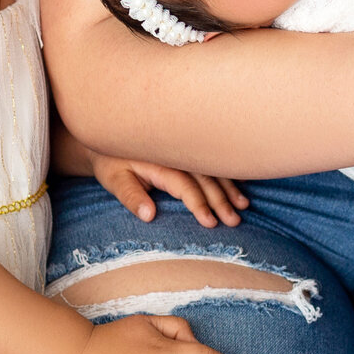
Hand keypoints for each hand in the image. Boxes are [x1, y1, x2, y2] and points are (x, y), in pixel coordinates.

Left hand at [92, 153, 247, 227]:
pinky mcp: (187, 151)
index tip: (211, 222)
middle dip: (222, 200)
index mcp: (161, 161)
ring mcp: (184, 151)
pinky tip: (241, 184)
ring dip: (230, 187)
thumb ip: (131, 196)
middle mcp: (177, 154)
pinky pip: (211, 162)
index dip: (199, 203)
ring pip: (212, 169)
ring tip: (244, 205)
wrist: (109, 131)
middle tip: (234, 220)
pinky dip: (226, 174)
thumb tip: (149, 215)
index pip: (185, 185)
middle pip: (205, 177)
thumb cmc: (111, 161)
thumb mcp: (113, 178)